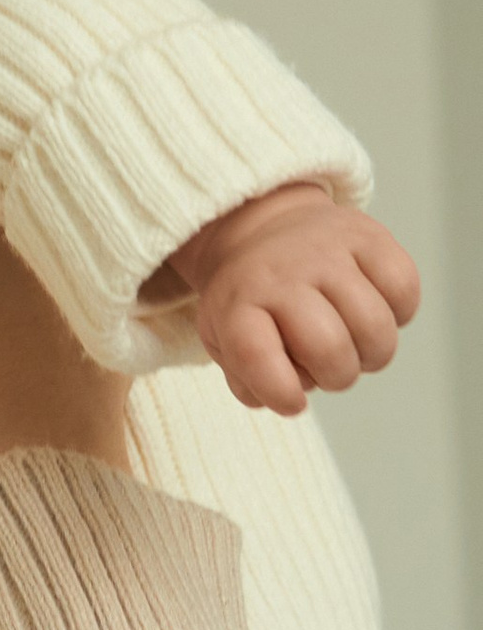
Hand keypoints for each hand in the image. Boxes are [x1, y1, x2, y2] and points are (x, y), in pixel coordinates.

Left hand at [152, 182, 419, 415]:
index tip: (293, 402)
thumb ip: (247, 378)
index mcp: (238, 302)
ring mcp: (329, 251)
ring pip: (374, 326)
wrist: (268, 226)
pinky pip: (404, 290)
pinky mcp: (370, 236)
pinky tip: (376, 311)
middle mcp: (283, 274)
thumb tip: (292, 399)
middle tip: (328, 369)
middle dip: (337, 378)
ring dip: (372, 354)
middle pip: (329, 348)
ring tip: (355, 346)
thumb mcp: (224, 337)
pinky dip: (399, 315)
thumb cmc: (251, 298)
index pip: (255, 356)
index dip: (281, 393)